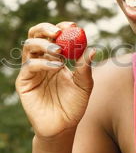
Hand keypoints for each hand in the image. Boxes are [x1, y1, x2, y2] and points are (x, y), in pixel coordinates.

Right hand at [15, 21, 94, 139]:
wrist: (63, 127)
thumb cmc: (75, 105)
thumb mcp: (85, 85)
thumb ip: (86, 68)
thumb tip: (94, 49)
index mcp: (57, 57)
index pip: (54, 35)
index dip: (61, 27)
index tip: (72, 25)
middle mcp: (42, 60)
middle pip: (36, 35)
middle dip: (46, 29)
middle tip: (59, 31)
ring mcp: (32, 70)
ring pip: (29, 46)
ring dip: (44, 44)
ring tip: (59, 52)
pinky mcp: (24, 82)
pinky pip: (29, 66)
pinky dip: (43, 62)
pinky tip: (56, 67)